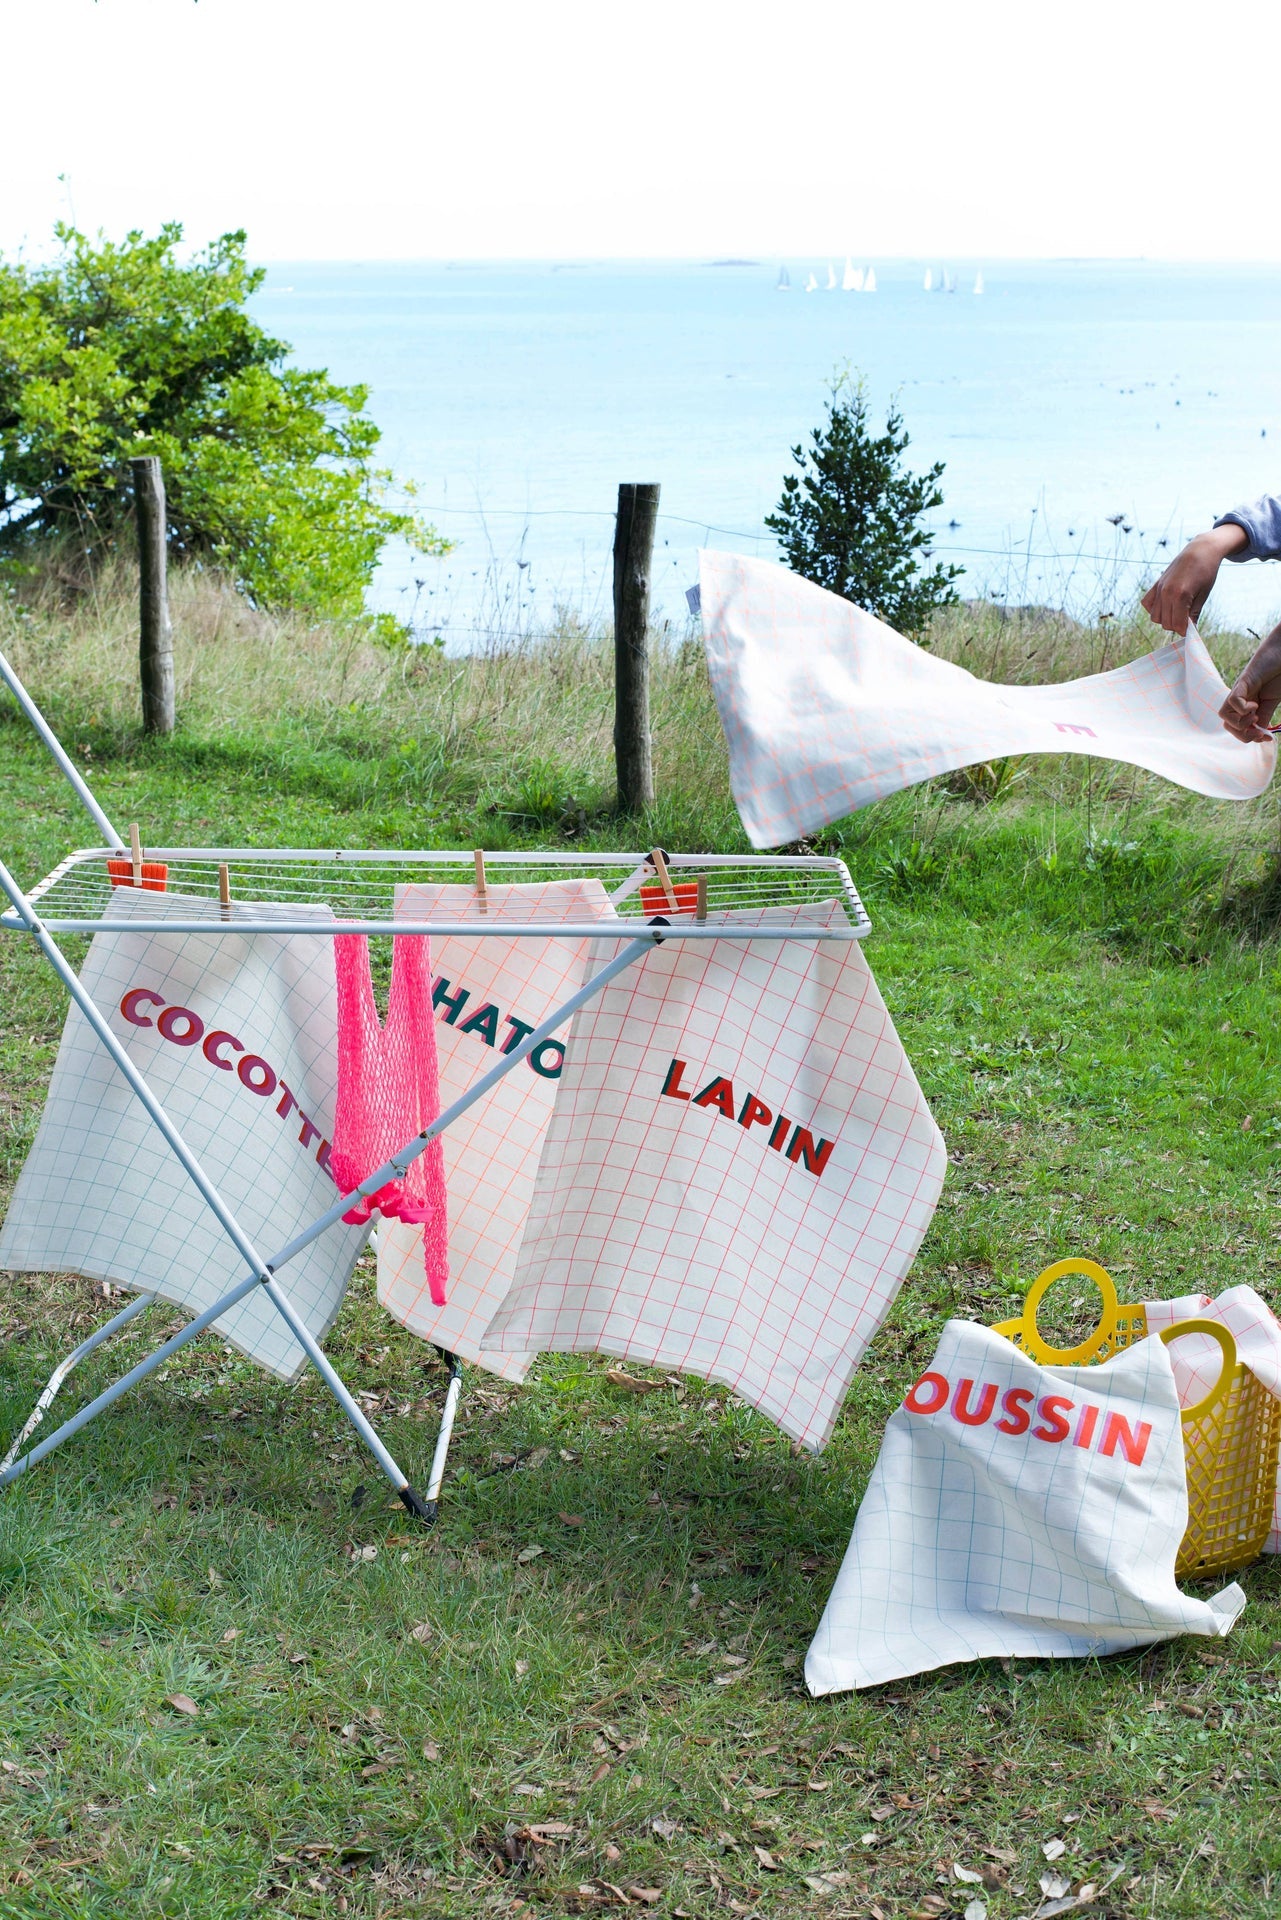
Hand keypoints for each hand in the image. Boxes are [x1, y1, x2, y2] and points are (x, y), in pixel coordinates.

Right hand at [1142, 524, 1247, 635]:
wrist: (1200, 551)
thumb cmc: (1206, 572)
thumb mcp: (1203, 595)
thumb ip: (1194, 614)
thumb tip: (1190, 630)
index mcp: (1180, 596)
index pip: (1177, 625)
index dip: (1185, 631)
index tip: (1192, 629)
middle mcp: (1166, 593)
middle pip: (1166, 623)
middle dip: (1177, 625)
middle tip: (1188, 618)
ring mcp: (1159, 589)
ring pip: (1155, 617)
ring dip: (1166, 619)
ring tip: (1178, 612)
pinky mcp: (1156, 585)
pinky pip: (1147, 604)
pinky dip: (1155, 609)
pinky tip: (1166, 606)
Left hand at [1220, 625, 1280, 741]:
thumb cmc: (1278, 675)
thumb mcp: (1271, 701)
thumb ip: (1265, 716)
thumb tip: (1259, 734)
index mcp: (1245, 705)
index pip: (1235, 728)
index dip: (1248, 737)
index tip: (1266, 738)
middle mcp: (1238, 699)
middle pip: (1226, 724)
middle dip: (1243, 734)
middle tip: (1259, 731)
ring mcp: (1239, 690)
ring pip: (1224, 715)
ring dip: (1241, 723)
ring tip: (1256, 715)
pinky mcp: (1244, 681)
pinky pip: (1233, 701)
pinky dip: (1242, 708)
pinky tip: (1255, 704)